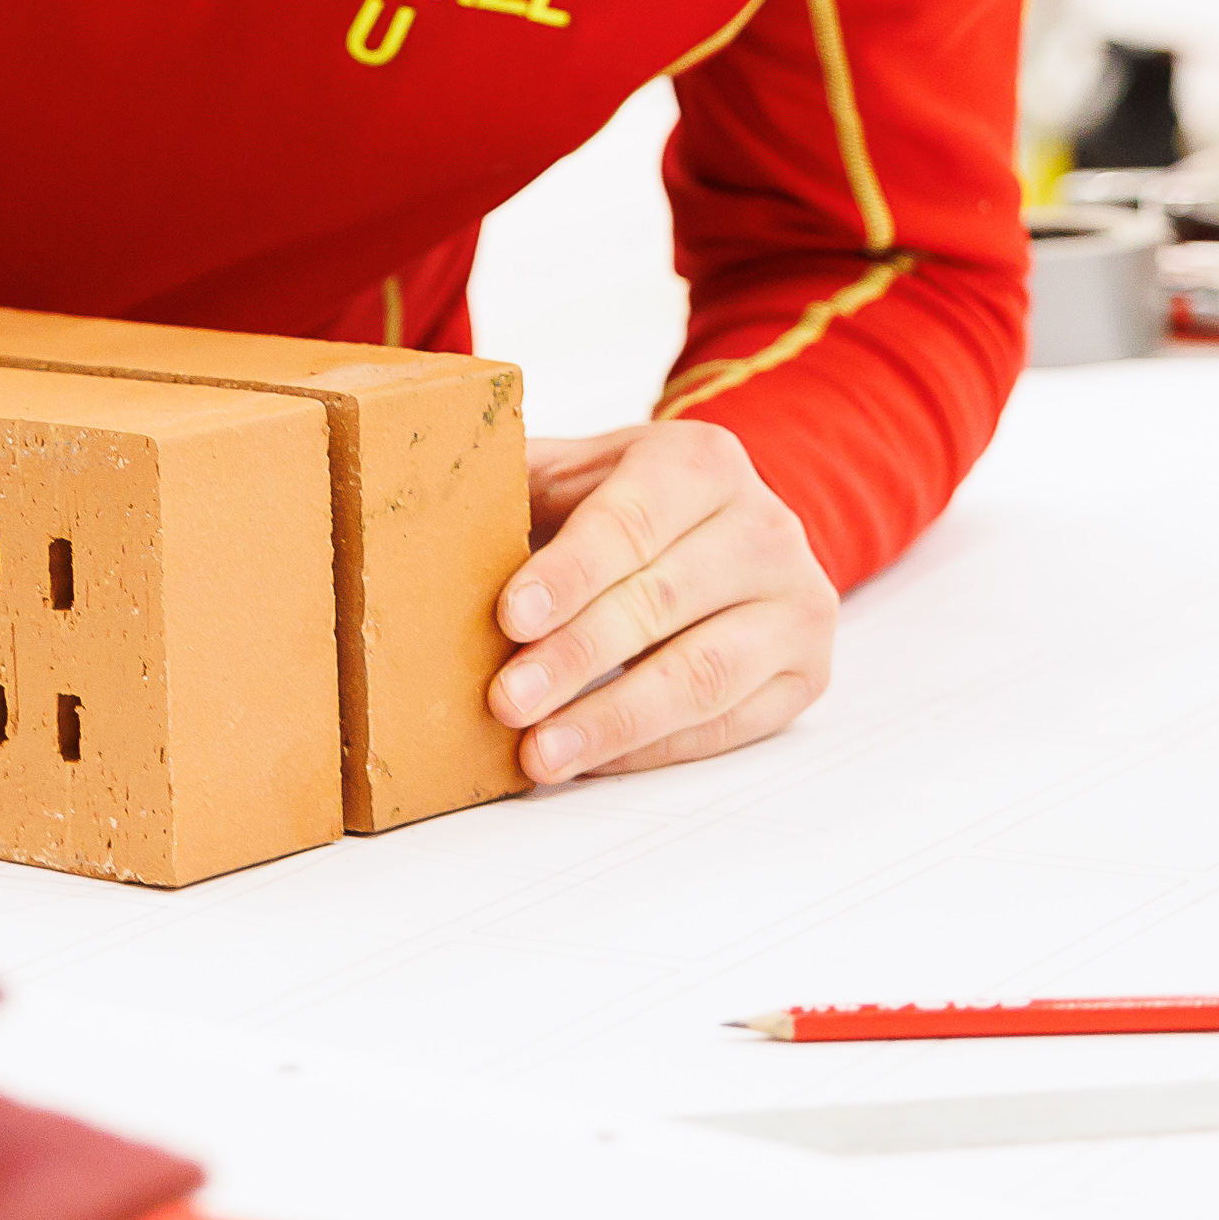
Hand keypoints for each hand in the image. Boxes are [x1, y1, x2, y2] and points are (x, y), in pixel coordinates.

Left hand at [483, 421, 836, 783]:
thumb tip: (412, 500)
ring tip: (539, 753)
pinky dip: (648, 749)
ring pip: (702, 675)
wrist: (723, 528)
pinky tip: (587, 758)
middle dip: (575, 658)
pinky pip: (725, 724)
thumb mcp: (575, 471)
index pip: (632, 521)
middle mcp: (765, 526)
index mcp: (702, 461)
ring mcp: (797, 602)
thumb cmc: (628, 504)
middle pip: (662, 602)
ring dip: (612, 721)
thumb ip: (514, 481)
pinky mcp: (806, 672)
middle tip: (506, 701)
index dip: (570, 573)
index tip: (510, 616)